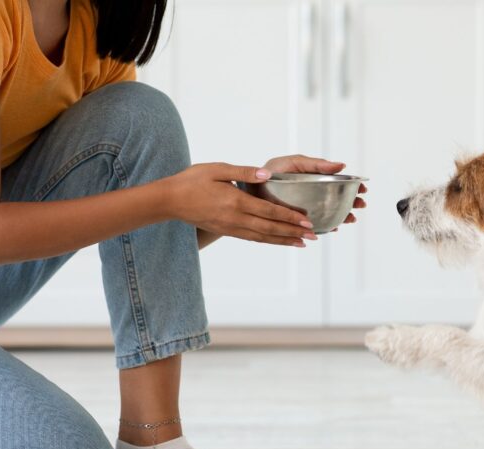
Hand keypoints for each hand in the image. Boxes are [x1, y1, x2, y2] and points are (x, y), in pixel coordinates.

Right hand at [166, 163, 316, 246]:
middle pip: (270, 229)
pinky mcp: (226, 231)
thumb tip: (267, 174)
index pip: (269, 211)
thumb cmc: (192, 180)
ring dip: (283, 241)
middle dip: (293, 232)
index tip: (307, 220)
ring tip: (302, 243)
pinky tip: (278, 241)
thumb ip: (244, 172)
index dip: (289, 217)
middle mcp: (235, 218)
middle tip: (313, 235)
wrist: (170, 200)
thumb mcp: (218, 169)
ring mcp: (231, 228)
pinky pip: (252, 239)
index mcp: (235, 201)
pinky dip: (268, 241)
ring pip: (263, 237)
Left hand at [262, 155, 367, 228]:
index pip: (339, 183)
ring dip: (342, 216)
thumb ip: (316, 164)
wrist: (250, 187)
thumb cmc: (271, 171)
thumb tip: (341, 165)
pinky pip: (315, 226)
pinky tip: (333, 227)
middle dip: (351, 203)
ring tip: (350, 219)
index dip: (352, 186)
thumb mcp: (294, 163)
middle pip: (338, 200)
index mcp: (314, 178)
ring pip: (330, 214)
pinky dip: (326, 227)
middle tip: (360, 206)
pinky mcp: (298, 221)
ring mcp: (307, 208)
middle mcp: (312, 194)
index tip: (362, 189)